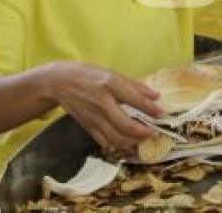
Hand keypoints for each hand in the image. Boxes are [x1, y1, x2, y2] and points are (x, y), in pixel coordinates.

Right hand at [43, 62, 161, 151]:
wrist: (60, 82)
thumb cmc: (90, 75)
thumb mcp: (113, 74)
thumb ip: (135, 86)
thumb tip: (156, 96)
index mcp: (110, 85)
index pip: (133, 98)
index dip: (149, 108)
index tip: (161, 113)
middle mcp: (101, 102)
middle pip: (124, 124)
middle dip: (142, 132)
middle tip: (154, 134)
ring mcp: (93, 116)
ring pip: (114, 137)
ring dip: (131, 143)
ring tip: (144, 143)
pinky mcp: (87, 126)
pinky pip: (104, 141)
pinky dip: (117, 146)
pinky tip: (128, 146)